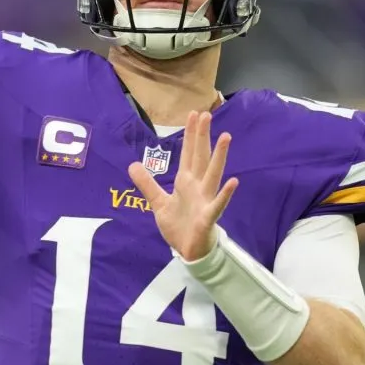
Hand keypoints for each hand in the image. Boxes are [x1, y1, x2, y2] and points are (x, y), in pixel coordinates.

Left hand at [129, 111, 238, 261]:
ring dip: (219, 156)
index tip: (194, 114)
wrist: (188, 251)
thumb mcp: (158, 202)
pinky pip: (218, 204)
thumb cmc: (178, 225)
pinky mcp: (208, 217)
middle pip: (201, 157)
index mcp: (186, 182)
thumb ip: (147, 183)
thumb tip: (132, 164)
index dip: (191, 134)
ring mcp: (205, 200)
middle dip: (203, 136)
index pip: (189, 153)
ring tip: (226, 137)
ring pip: (213, 174)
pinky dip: (225, 194)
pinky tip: (233, 182)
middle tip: (207, 114)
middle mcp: (198, 187)